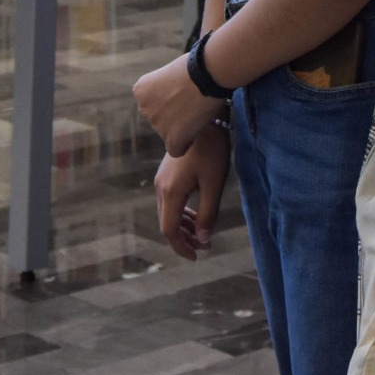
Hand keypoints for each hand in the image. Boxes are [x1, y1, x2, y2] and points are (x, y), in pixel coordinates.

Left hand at [133, 54, 227, 156]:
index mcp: (140, 90)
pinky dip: (186, 144)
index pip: (153, 106)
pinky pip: (176, 149)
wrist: (207, 73)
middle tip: (193, 105)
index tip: (184, 95)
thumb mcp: (172, 72)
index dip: (171, 103)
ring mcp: (156, 124)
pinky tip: (196, 131)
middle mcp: (143, 108)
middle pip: (160, 120)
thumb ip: (168, 88)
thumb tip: (176, 98)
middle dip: (174, 116)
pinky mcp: (170, 137)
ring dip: (182, 127)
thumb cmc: (197, 66)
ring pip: (169, 134)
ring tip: (198, 113)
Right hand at [152, 122, 232, 260]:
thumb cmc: (211, 151)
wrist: (202, 118)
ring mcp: (162, 180)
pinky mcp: (167, 173)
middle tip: (204, 247)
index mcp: (170, 192)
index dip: (181, 247)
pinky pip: (170, 200)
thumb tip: (203, 239)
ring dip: (183, 226)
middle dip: (184, 239)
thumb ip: (207, 214)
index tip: (196, 256)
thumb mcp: (213, 185)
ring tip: (202, 234)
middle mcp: (160, 188)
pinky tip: (195, 215)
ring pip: (167, 212)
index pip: (169, 230)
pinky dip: (181, 212)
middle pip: (166, 223)